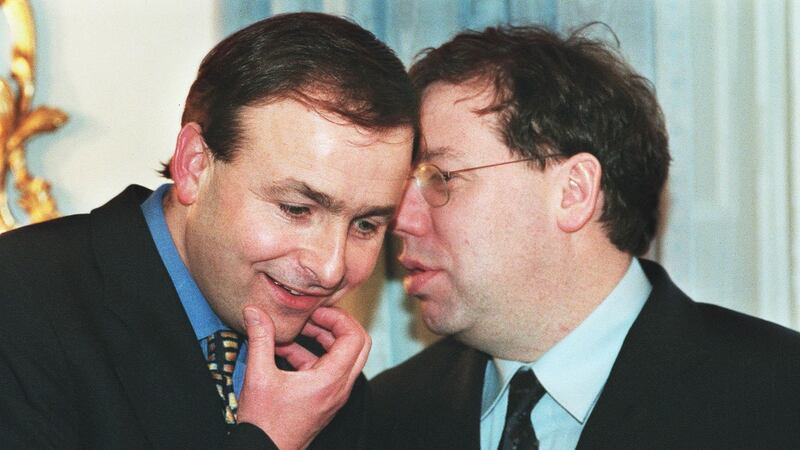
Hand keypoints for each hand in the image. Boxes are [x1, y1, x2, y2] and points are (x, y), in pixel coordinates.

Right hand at [236, 305, 370, 449]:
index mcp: (330, 380)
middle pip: (358, 344)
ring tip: (293, 330)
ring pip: (343, 357)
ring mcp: (334, 394)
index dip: (338, 317)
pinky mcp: (325, 399)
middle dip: (337, 325)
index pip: (355, 337)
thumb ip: (260, 339)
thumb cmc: (264, 423)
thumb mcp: (258, 376)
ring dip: (322, 339)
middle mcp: (340, 387)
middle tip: (313, 316)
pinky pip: (328, 369)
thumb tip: (254, 311)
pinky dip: (311, 355)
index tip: (315, 311)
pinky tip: (282, 350)